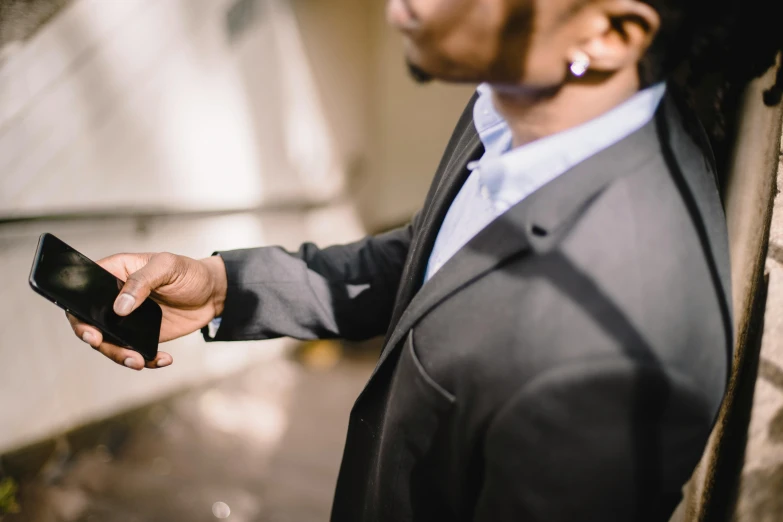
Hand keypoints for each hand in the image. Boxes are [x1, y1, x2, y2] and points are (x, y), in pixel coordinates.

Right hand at [67, 252, 226, 370]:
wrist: (214, 292)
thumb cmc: (189, 271)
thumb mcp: (167, 266)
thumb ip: (143, 281)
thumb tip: (120, 306)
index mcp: (114, 274)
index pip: (83, 291)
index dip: (78, 311)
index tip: (89, 328)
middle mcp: (115, 298)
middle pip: (91, 322)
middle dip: (96, 339)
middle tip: (104, 345)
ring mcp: (127, 319)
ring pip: (111, 343)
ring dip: (120, 355)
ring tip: (139, 361)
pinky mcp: (143, 335)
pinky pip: (136, 352)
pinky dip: (146, 360)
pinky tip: (162, 359)